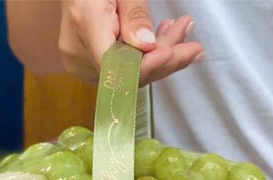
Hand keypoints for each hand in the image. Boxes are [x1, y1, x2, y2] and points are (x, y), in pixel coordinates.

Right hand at [59, 0, 203, 84]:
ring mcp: (83, 63)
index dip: (147, 66)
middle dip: (164, 60)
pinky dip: (146, 57)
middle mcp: (79, 54)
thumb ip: (134, 14)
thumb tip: (147, 45)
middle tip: (194, 47)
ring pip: (130, 73)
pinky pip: (123, 68)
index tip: (172, 54)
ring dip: (161, 56)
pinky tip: (165, 40)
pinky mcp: (90, 65)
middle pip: (128, 73)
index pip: (117, 66)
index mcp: (84, 25)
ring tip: (183, 34)